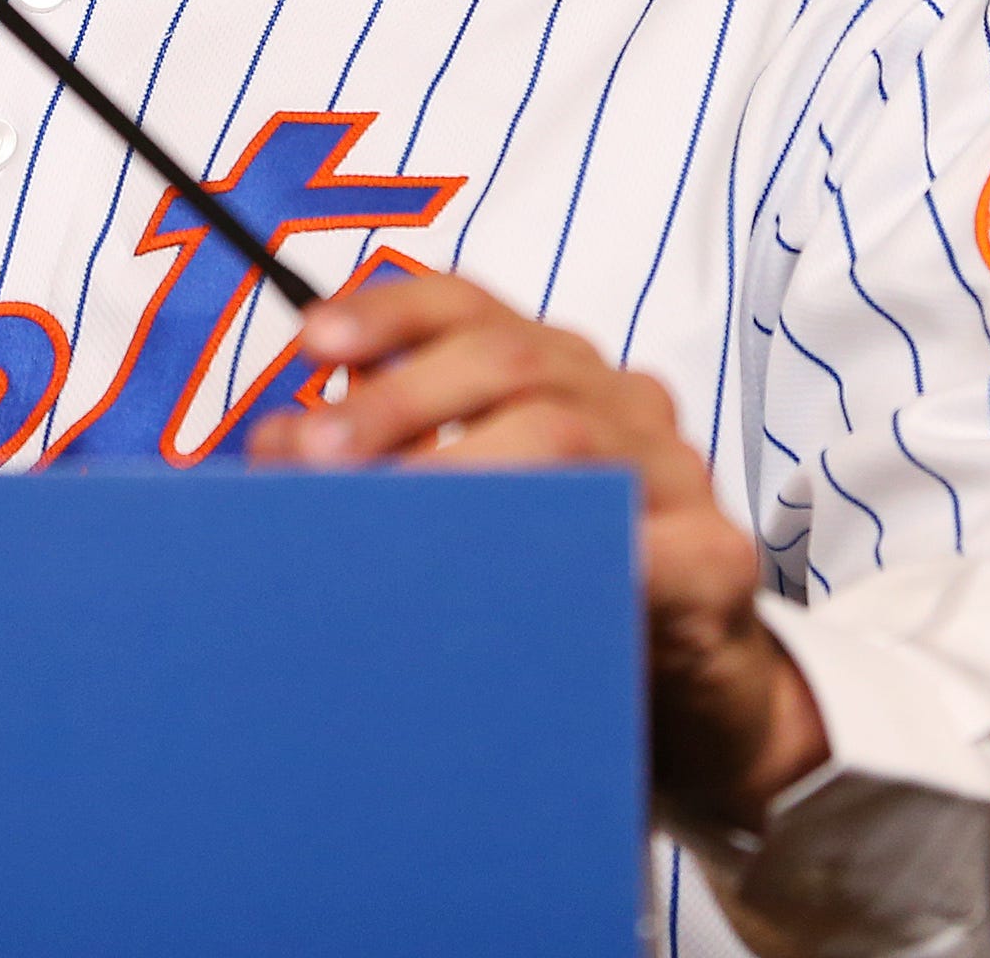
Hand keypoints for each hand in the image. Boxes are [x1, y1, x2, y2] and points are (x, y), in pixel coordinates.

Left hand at [245, 268, 829, 836]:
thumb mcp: (455, 513)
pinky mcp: (716, 555)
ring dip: (465, 467)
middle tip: (320, 454)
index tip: (312, 342)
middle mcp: (614, 397)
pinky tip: (516, 575)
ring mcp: (672, 468)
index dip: (387, 312)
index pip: (467, 305)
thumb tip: (273, 449)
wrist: (693, 686)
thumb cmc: (555, 579)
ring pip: (567, 433)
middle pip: (509, 359)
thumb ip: (369, 469)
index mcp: (549, 368)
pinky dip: (579, 550)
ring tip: (390, 518)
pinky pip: (651, 542)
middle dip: (399, 398)